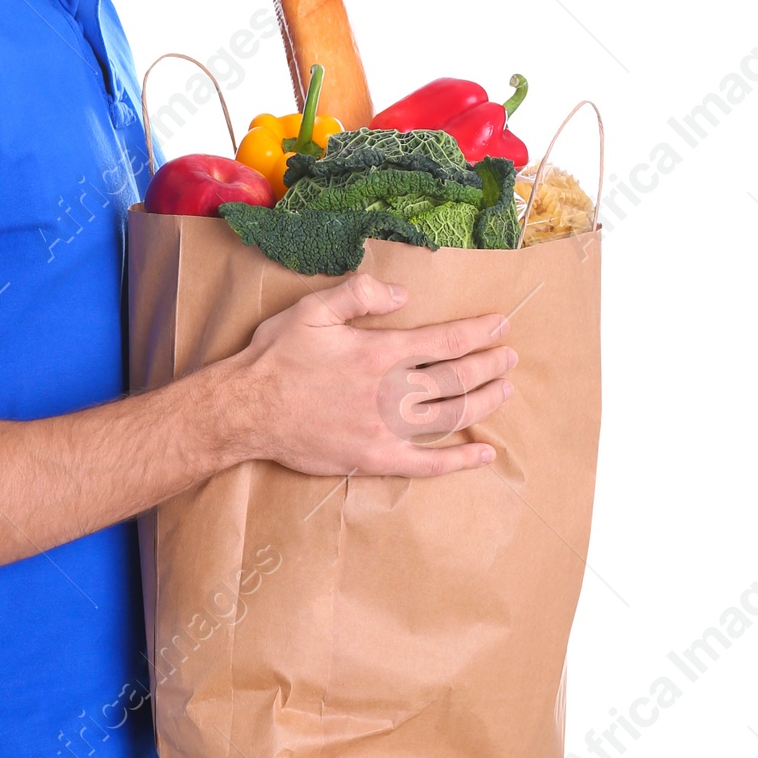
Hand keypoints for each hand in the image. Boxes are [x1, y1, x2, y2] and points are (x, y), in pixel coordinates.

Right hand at [221, 273, 515, 479]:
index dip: (479, 332)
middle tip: (509, 357)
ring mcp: (387, 429)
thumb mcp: (313, 309)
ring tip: (505, 390)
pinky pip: (429, 464)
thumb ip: (359, 293)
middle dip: (490, 366)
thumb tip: (402, 293)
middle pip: (457, 378)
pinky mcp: (376, 459)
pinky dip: (461, 460)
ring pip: (452, 417)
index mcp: (380, 353)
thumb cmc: (278, 357)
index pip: (446, 341)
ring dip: (485, 402)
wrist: (248, 411)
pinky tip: (483, 453)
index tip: (500, 325)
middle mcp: (391, 392)